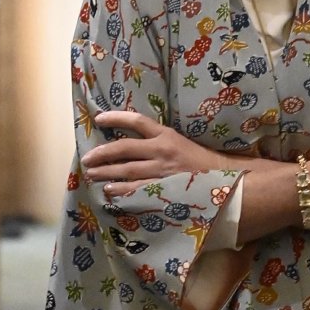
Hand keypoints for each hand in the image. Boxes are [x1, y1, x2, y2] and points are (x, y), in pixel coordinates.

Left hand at [82, 111, 218, 196]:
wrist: (223, 178)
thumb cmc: (199, 161)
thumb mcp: (179, 142)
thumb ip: (157, 141)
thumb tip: (130, 143)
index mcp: (166, 135)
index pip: (136, 122)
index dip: (115, 118)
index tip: (98, 119)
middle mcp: (162, 150)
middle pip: (125, 148)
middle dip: (102, 153)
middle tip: (86, 158)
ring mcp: (163, 171)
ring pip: (128, 170)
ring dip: (107, 172)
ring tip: (92, 174)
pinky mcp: (164, 189)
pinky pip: (138, 190)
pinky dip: (122, 190)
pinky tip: (109, 191)